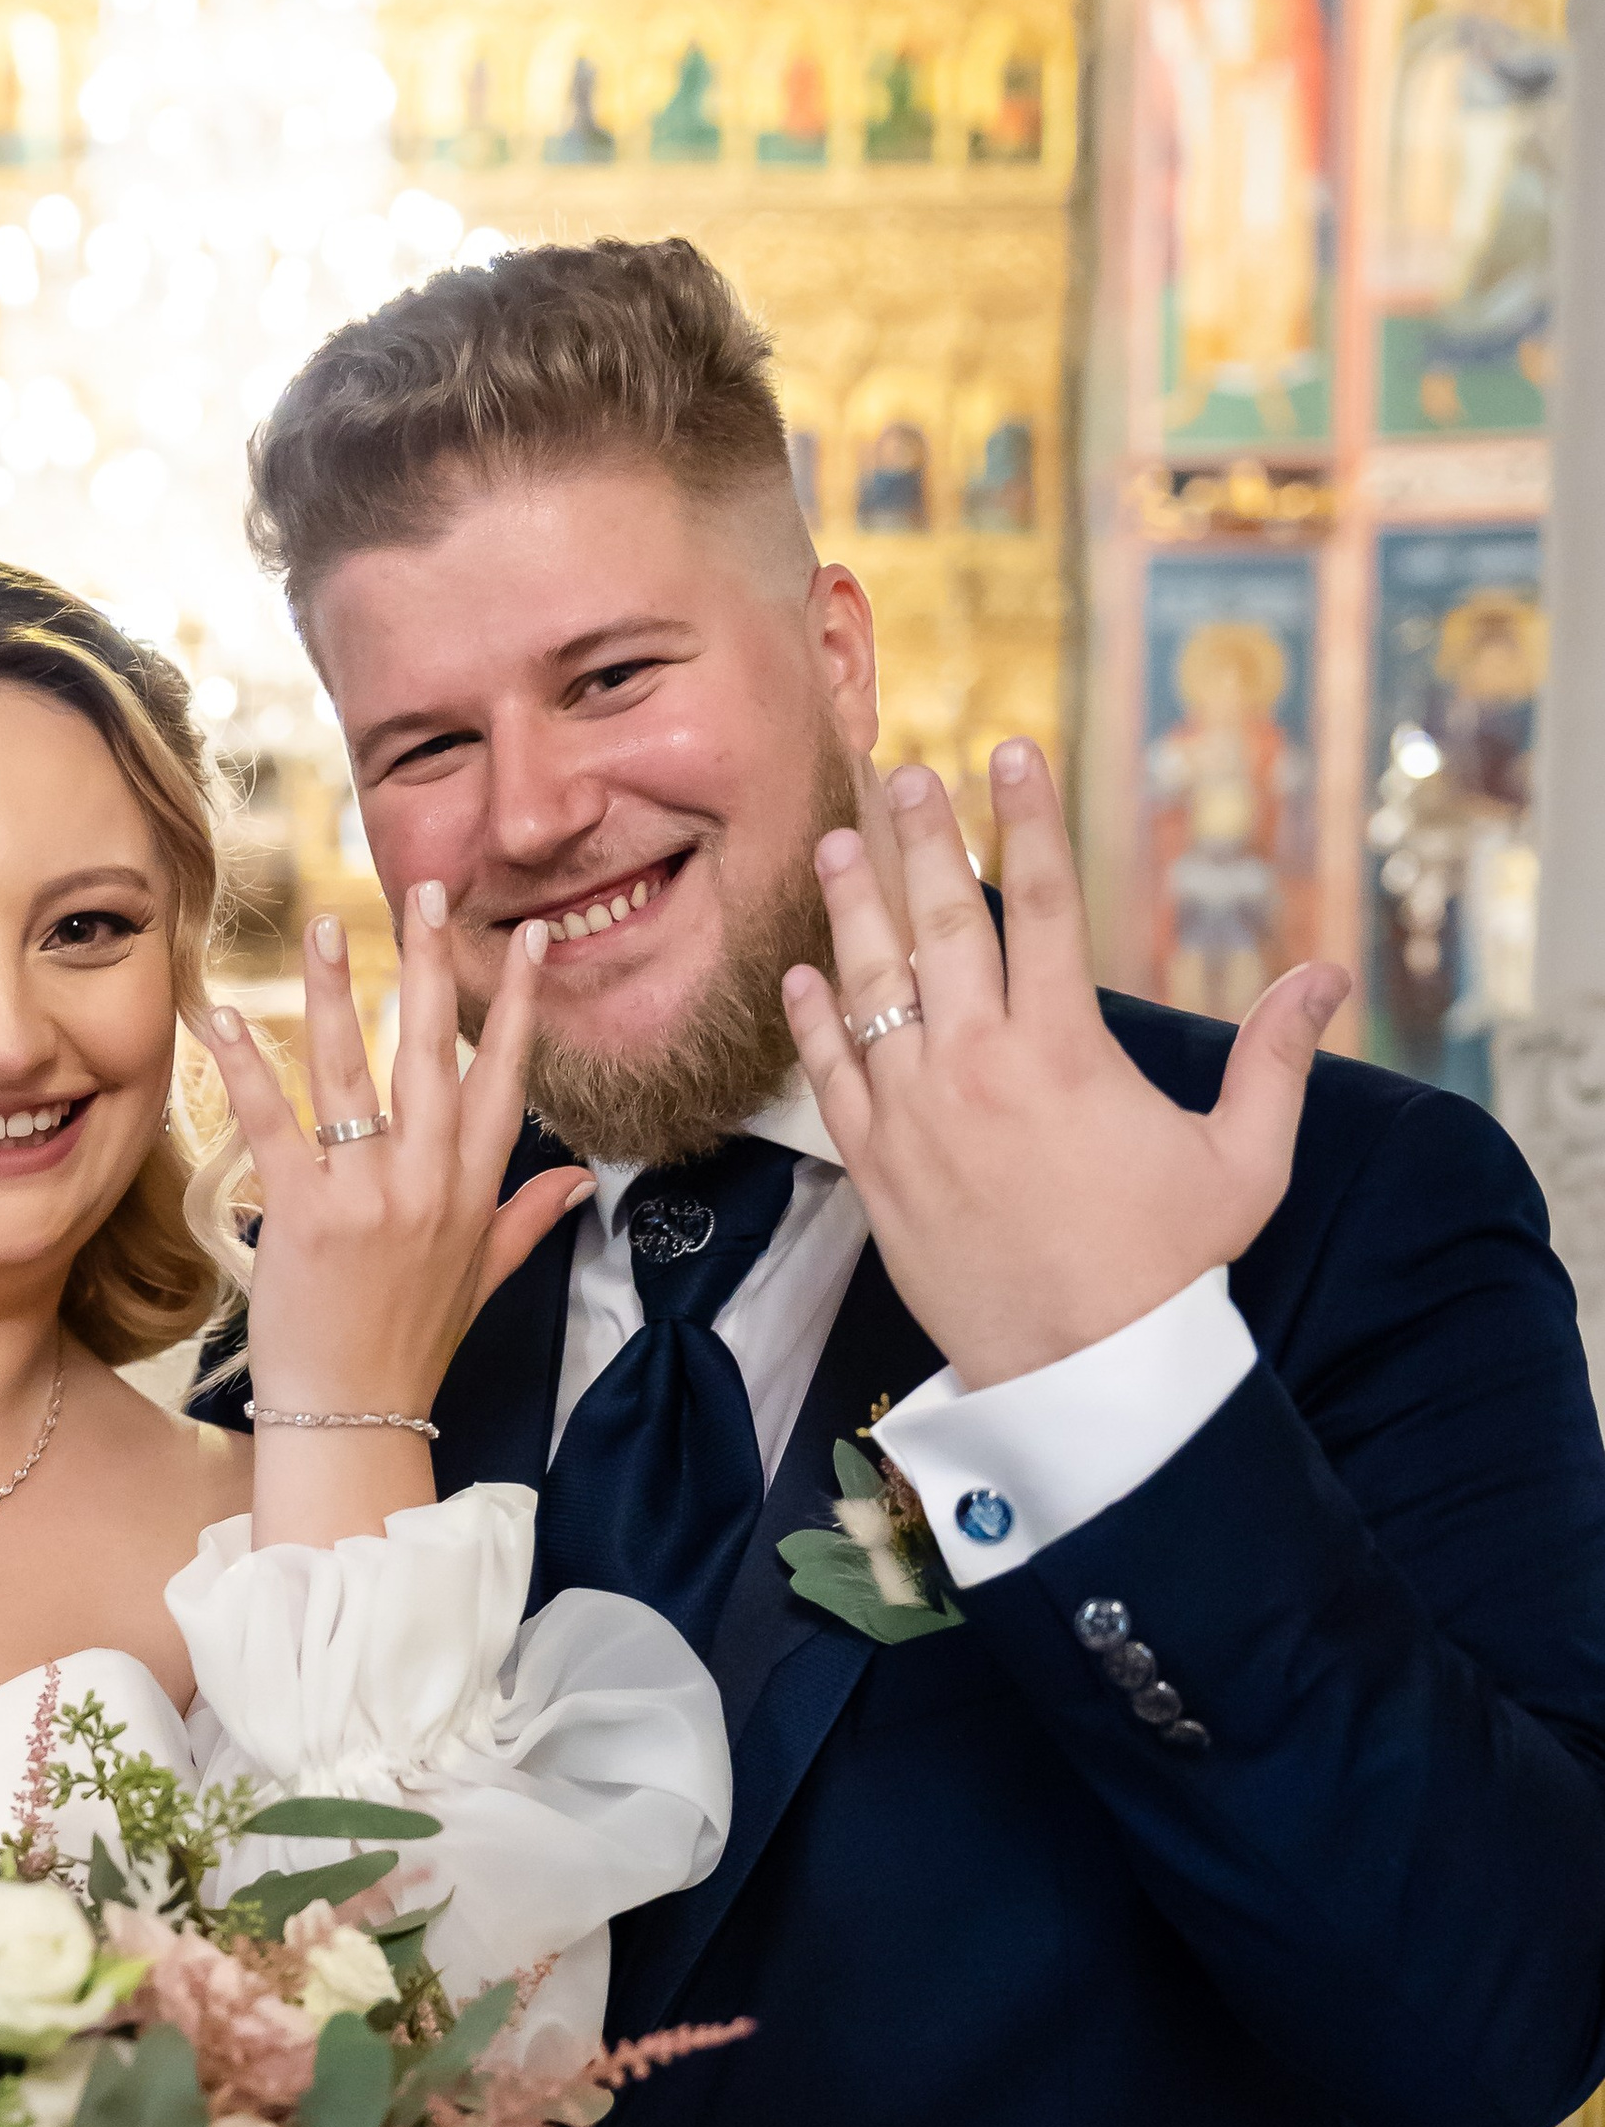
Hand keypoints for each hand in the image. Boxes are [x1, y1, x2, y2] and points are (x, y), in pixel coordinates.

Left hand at [196, 889, 595, 1423]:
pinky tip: (221, 1012)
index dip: (516, 1004)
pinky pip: (272, 1122)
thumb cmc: (410, 1350)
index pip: (504, 1078)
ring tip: (325, 924)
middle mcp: (427, 1183)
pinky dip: (243, 1065)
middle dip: (430, 964)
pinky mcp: (302, 1215)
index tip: (525, 938)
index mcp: (473, 1192)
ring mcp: (366, 1196)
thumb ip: (527, 1219)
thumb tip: (578, 1181)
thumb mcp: (484, 1282)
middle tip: (425, 888)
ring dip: (335, 991)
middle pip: (432, 1053)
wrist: (355, 1420)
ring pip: (351, 1072)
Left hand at [781, 745, 1348, 1390]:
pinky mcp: (875, 1171)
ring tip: (838, 842)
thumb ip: (1278, 1060)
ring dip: (852, 907)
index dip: (1022, 817)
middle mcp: (977, 1067)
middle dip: (919, 837)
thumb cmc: (1166, 1270)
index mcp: (1065, 1050)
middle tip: (900, 771)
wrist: (1080, 1374)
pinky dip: (813, 1021)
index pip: (1039, 901)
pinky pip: (831, 1078)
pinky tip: (803, 973)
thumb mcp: (1243, 1161)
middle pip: (940, 923)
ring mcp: (914, 1117)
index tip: (1007, 753)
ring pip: (871, 987)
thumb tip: (1324, 975)